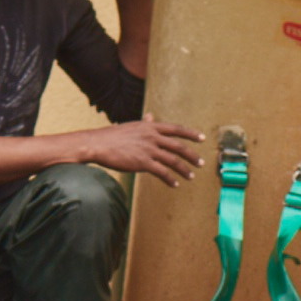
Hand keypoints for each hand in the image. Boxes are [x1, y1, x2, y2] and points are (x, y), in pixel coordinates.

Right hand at [85, 119, 204, 186]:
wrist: (98, 144)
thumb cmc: (112, 136)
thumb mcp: (132, 126)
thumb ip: (145, 123)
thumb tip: (151, 116)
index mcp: (150, 127)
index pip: (176, 129)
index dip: (190, 133)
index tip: (202, 138)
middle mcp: (152, 136)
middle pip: (178, 146)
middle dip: (192, 155)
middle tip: (201, 163)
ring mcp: (148, 149)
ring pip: (173, 160)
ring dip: (184, 169)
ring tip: (191, 176)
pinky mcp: (143, 163)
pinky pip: (162, 172)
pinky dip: (170, 179)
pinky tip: (175, 184)